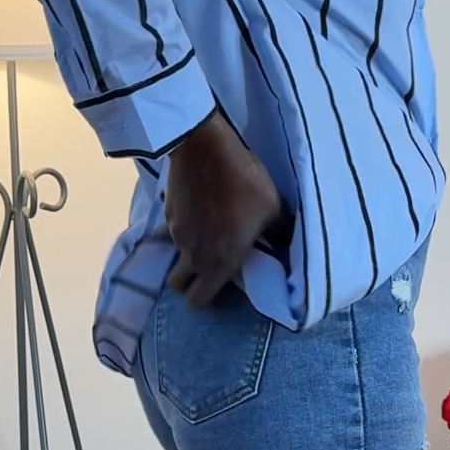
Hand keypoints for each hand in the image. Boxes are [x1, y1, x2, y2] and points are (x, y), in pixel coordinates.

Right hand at [163, 110, 285, 307]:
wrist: (204, 148)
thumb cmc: (244, 183)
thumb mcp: (272, 209)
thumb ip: (277, 233)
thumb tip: (282, 244)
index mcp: (219, 262)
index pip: (200, 300)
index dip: (208, 296)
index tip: (222, 283)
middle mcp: (193, 255)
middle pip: (178, 285)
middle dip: (189, 281)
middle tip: (208, 264)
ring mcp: (175, 234)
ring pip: (177, 255)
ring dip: (190, 250)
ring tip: (210, 228)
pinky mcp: (167, 213)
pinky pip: (174, 231)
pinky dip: (185, 226)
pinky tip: (200, 207)